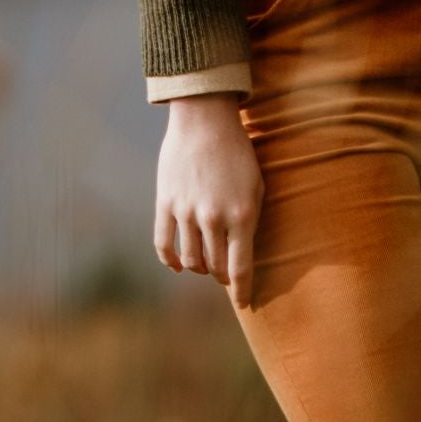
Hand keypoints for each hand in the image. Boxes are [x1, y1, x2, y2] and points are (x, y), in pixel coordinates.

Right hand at [154, 93, 262, 310]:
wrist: (205, 118)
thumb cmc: (237, 151)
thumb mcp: (256, 185)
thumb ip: (250, 221)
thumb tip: (242, 253)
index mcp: (242, 215)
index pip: (240, 269)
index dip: (242, 291)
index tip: (244, 303)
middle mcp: (214, 218)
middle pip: (215, 267)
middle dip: (221, 275)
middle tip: (224, 273)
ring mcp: (187, 212)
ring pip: (191, 260)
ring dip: (199, 267)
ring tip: (205, 265)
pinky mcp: (166, 203)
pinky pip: (164, 245)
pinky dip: (171, 261)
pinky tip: (178, 265)